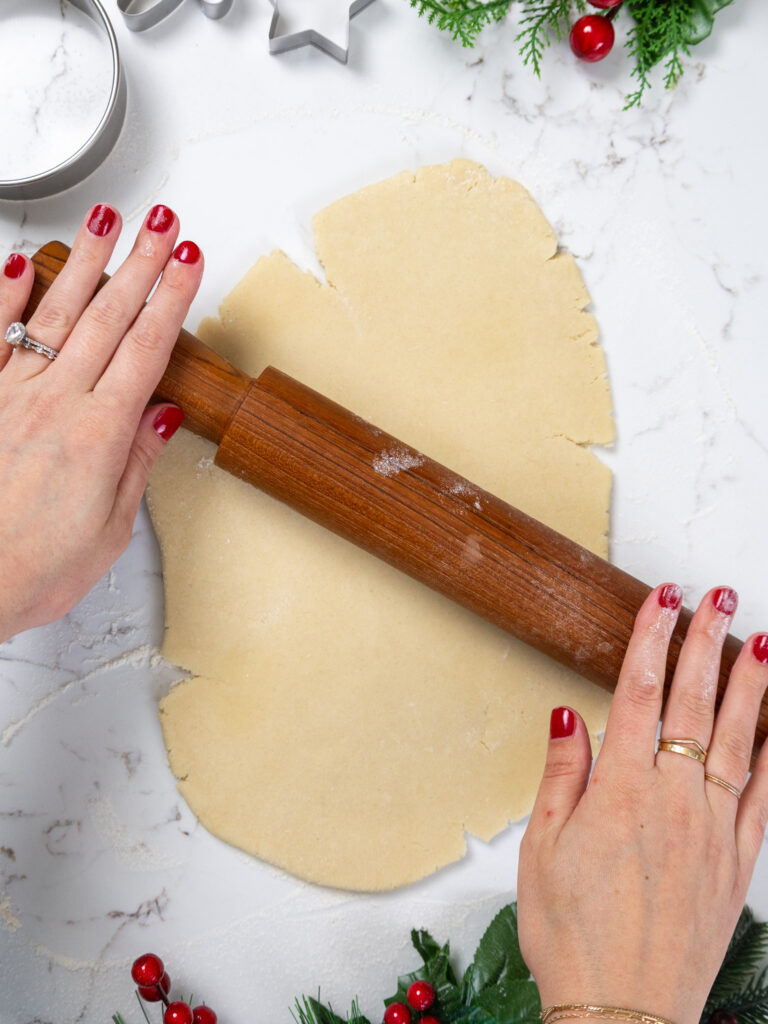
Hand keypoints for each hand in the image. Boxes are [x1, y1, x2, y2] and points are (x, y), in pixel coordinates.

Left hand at [0, 204, 202, 642]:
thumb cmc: (29, 569)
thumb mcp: (108, 531)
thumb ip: (135, 465)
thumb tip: (162, 416)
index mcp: (97, 435)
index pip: (146, 349)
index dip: (172, 300)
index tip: (190, 263)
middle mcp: (54, 404)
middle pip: (108, 319)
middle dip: (142, 265)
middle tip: (164, 225)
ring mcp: (9, 395)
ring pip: (55, 314)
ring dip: (86, 263)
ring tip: (107, 220)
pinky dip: (6, 297)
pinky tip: (22, 264)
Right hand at [518, 584, 767, 1023]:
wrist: (623, 1014)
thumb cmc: (573, 936)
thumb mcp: (541, 851)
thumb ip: (562, 776)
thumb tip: (569, 717)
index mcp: (621, 792)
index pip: (641, 694)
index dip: (651, 640)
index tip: (662, 601)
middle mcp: (676, 801)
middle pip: (694, 703)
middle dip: (705, 643)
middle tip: (717, 598)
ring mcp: (714, 830)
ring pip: (739, 739)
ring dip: (750, 685)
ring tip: (762, 641)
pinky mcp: (737, 862)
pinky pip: (765, 796)